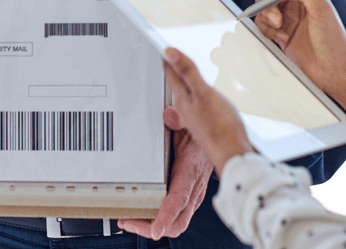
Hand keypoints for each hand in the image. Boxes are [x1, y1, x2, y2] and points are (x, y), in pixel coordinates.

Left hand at [117, 108, 213, 239]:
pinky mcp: (191, 195)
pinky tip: (144, 213)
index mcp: (192, 169)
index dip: (167, 216)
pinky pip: (178, 215)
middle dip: (150, 228)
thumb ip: (177, 119)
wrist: (217, 132)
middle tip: (128, 221)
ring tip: (129, 220)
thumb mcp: (187, 121)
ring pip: (177, 222)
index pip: (180, 198)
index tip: (155, 229)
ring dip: (152, 226)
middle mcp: (195, 187)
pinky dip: (160, 219)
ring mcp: (194, 194)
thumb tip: (169, 115)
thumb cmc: (201, 129)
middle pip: (177, 222)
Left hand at [163, 48, 254, 177]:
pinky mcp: (206, 122)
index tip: (163, 44)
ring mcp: (195, 116)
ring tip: (183, 66)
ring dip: (185, 77)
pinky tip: (203, 90)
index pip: (170, 72)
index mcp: (182, 99)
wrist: (234, 155)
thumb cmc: (220, 127)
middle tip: (170, 52)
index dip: (167, 56)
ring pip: (187, 91)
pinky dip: (197, 89)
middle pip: (176, 81)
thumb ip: (187, 72)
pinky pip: (197, 100)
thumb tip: (169, 53)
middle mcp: (185, 108)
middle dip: (174, 66)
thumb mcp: (204, 93)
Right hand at [254, 0, 345, 126]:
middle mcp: (295, 2)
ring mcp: (286, 18)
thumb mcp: (322, 8)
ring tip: (279, 27)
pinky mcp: (279, 34)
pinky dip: (266, 30)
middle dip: (267, 0)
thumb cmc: (333, 41)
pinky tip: (280, 38)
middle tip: (275, 14)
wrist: (333, 71)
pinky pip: (262, 24)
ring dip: (266, 16)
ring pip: (262, 6)